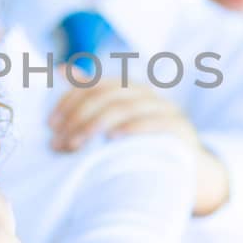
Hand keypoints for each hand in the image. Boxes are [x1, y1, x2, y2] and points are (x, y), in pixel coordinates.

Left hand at [48, 74, 228, 214]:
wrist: (191, 173)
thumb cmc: (144, 147)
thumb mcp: (117, 124)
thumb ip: (92, 97)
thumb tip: (61, 70)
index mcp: (129, 89)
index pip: (94, 85)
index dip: (69, 101)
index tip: (51, 124)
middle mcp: (147, 95)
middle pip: (106, 96)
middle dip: (77, 118)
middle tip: (58, 143)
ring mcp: (165, 109)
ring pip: (125, 107)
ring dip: (95, 125)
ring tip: (76, 146)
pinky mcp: (181, 129)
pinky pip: (156, 122)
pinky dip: (133, 127)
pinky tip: (113, 138)